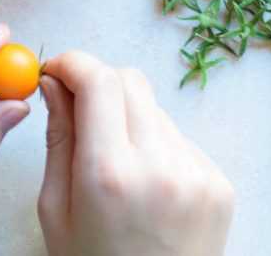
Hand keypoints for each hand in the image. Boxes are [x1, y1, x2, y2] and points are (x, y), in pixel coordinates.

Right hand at [38, 52, 234, 255]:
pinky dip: (152, 143)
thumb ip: (58, 138)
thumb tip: (53, 84)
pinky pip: (176, 136)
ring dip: (125, 115)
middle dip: (95, 83)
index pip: (97, 80)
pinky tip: (140, 180)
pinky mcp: (217, 182)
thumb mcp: (54, 207)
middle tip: (75, 106)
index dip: (71, 63)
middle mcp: (159, 166)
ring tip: (110, 158)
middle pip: (128, 80)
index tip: (54, 70)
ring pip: (152, 107)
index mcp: (108, 174)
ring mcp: (196, 173)